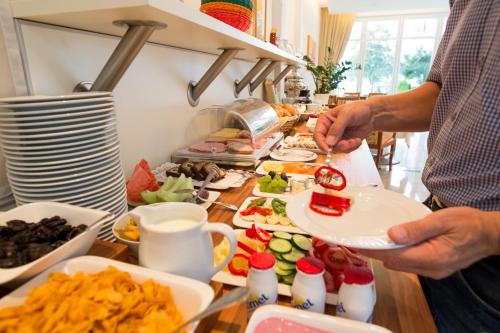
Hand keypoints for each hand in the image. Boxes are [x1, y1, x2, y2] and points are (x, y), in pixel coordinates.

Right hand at [314, 100, 373, 152]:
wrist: (371, 115)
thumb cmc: (357, 110)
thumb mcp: (346, 115)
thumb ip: (337, 128)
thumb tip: (329, 143)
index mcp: (324, 121)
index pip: (317, 135)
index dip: (321, 143)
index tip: (327, 149)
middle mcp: (328, 131)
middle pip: (326, 145)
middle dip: (338, 146)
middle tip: (348, 143)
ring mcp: (337, 138)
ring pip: (336, 149)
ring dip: (347, 147)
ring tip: (356, 140)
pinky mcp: (345, 143)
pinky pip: (345, 150)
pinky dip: (352, 147)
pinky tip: (357, 140)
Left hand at [358, 207, 499, 278]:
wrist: (490, 234)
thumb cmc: (468, 223)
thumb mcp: (441, 220)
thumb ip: (416, 229)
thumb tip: (391, 234)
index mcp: (432, 257)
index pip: (393, 257)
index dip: (373, 250)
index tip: (356, 242)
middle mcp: (431, 269)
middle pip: (394, 263)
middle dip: (377, 252)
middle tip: (363, 236)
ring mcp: (433, 271)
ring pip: (401, 265)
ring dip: (388, 253)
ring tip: (376, 236)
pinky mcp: (435, 268)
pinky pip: (411, 263)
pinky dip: (400, 253)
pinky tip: (396, 241)